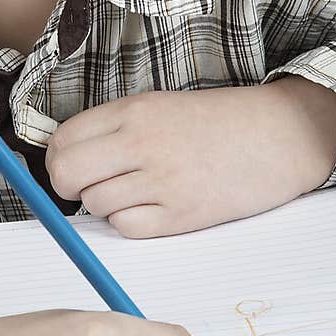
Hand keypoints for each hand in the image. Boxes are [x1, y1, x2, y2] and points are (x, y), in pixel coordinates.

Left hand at [45, 77, 335, 237]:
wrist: (278, 135)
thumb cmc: (217, 122)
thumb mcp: (159, 106)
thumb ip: (113, 129)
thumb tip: (64, 161)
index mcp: (132, 111)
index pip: (62, 141)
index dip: (58, 159)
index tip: (70, 166)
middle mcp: (141, 142)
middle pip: (66, 175)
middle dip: (68, 187)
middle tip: (88, 186)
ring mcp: (160, 180)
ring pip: (95, 205)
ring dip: (106, 204)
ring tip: (137, 191)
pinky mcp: (181, 213)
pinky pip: (127, 228)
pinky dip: (131, 223)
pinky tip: (154, 207)